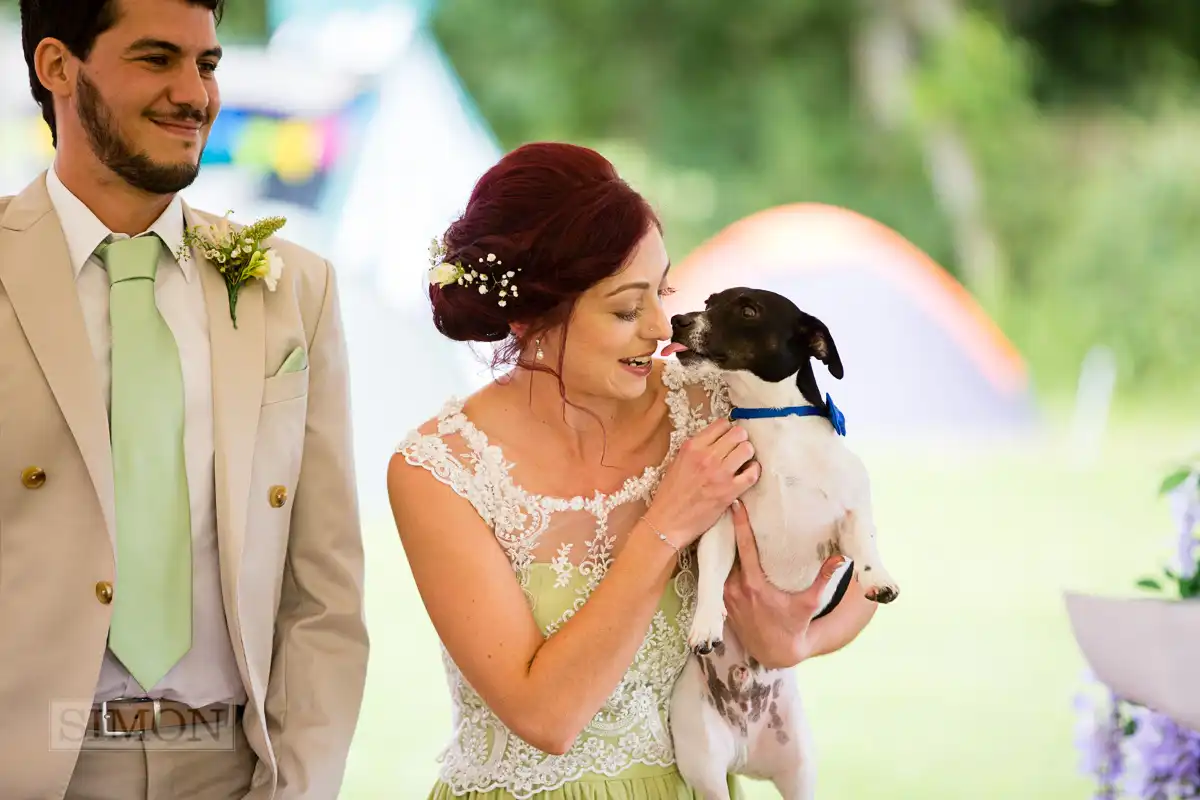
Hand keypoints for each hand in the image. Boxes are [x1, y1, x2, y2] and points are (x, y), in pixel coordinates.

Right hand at [646, 419, 760, 549]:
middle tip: (737, 449)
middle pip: (738, 433)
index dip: (728, 430)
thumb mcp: (678, 462)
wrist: (668, 521)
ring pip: (747, 449)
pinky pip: (752, 473)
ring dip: (747, 454)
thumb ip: (696, 449)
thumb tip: (717, 441)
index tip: (727, 438)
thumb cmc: (670, 494)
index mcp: (692, 447)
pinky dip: (753, 471)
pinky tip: (748, 473)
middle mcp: (707, 456)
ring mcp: (720, 474)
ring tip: (742, 461)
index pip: (722, 424)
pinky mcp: (730, 491)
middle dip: (740, 440)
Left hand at [723, 500, 846, 668]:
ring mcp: (726, 596)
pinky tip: (725, 549)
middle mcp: (735, 588)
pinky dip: (723, 563)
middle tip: (729, 504)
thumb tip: (841, 557)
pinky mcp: (724, 602)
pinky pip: (720, 576)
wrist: (776, 652)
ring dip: (725, 546)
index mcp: (753, 584)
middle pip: (728, 551)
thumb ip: (824, 578)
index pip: (744, 547)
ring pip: (722, 564)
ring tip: (727, 522)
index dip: (740, 525)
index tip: (736, 505)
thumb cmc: (794, 625)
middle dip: (729, 530)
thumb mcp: (810, 603)